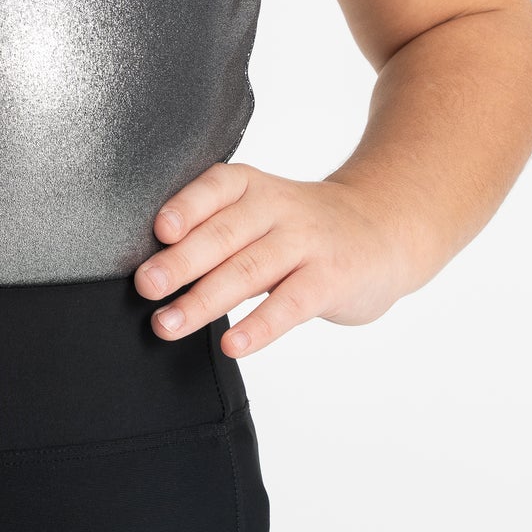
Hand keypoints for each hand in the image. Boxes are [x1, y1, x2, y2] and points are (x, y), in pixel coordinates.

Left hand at [135, 162, 413, 357]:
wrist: (386, 229)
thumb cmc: (305, 229)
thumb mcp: (263, 213)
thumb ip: (216, 233)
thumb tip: (155, 271)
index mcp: (253, 187)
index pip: (215, 188)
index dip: (185, 208)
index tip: (157, 232)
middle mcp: (278, 208)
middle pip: (224, 234)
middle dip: (180, 262)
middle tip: (146, 286)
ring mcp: (307, 243)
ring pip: (249, 270)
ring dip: (204, 300)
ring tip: (168, 325)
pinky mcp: (331, 279)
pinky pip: (290, 304)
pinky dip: (259, 326)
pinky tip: (232, 344)